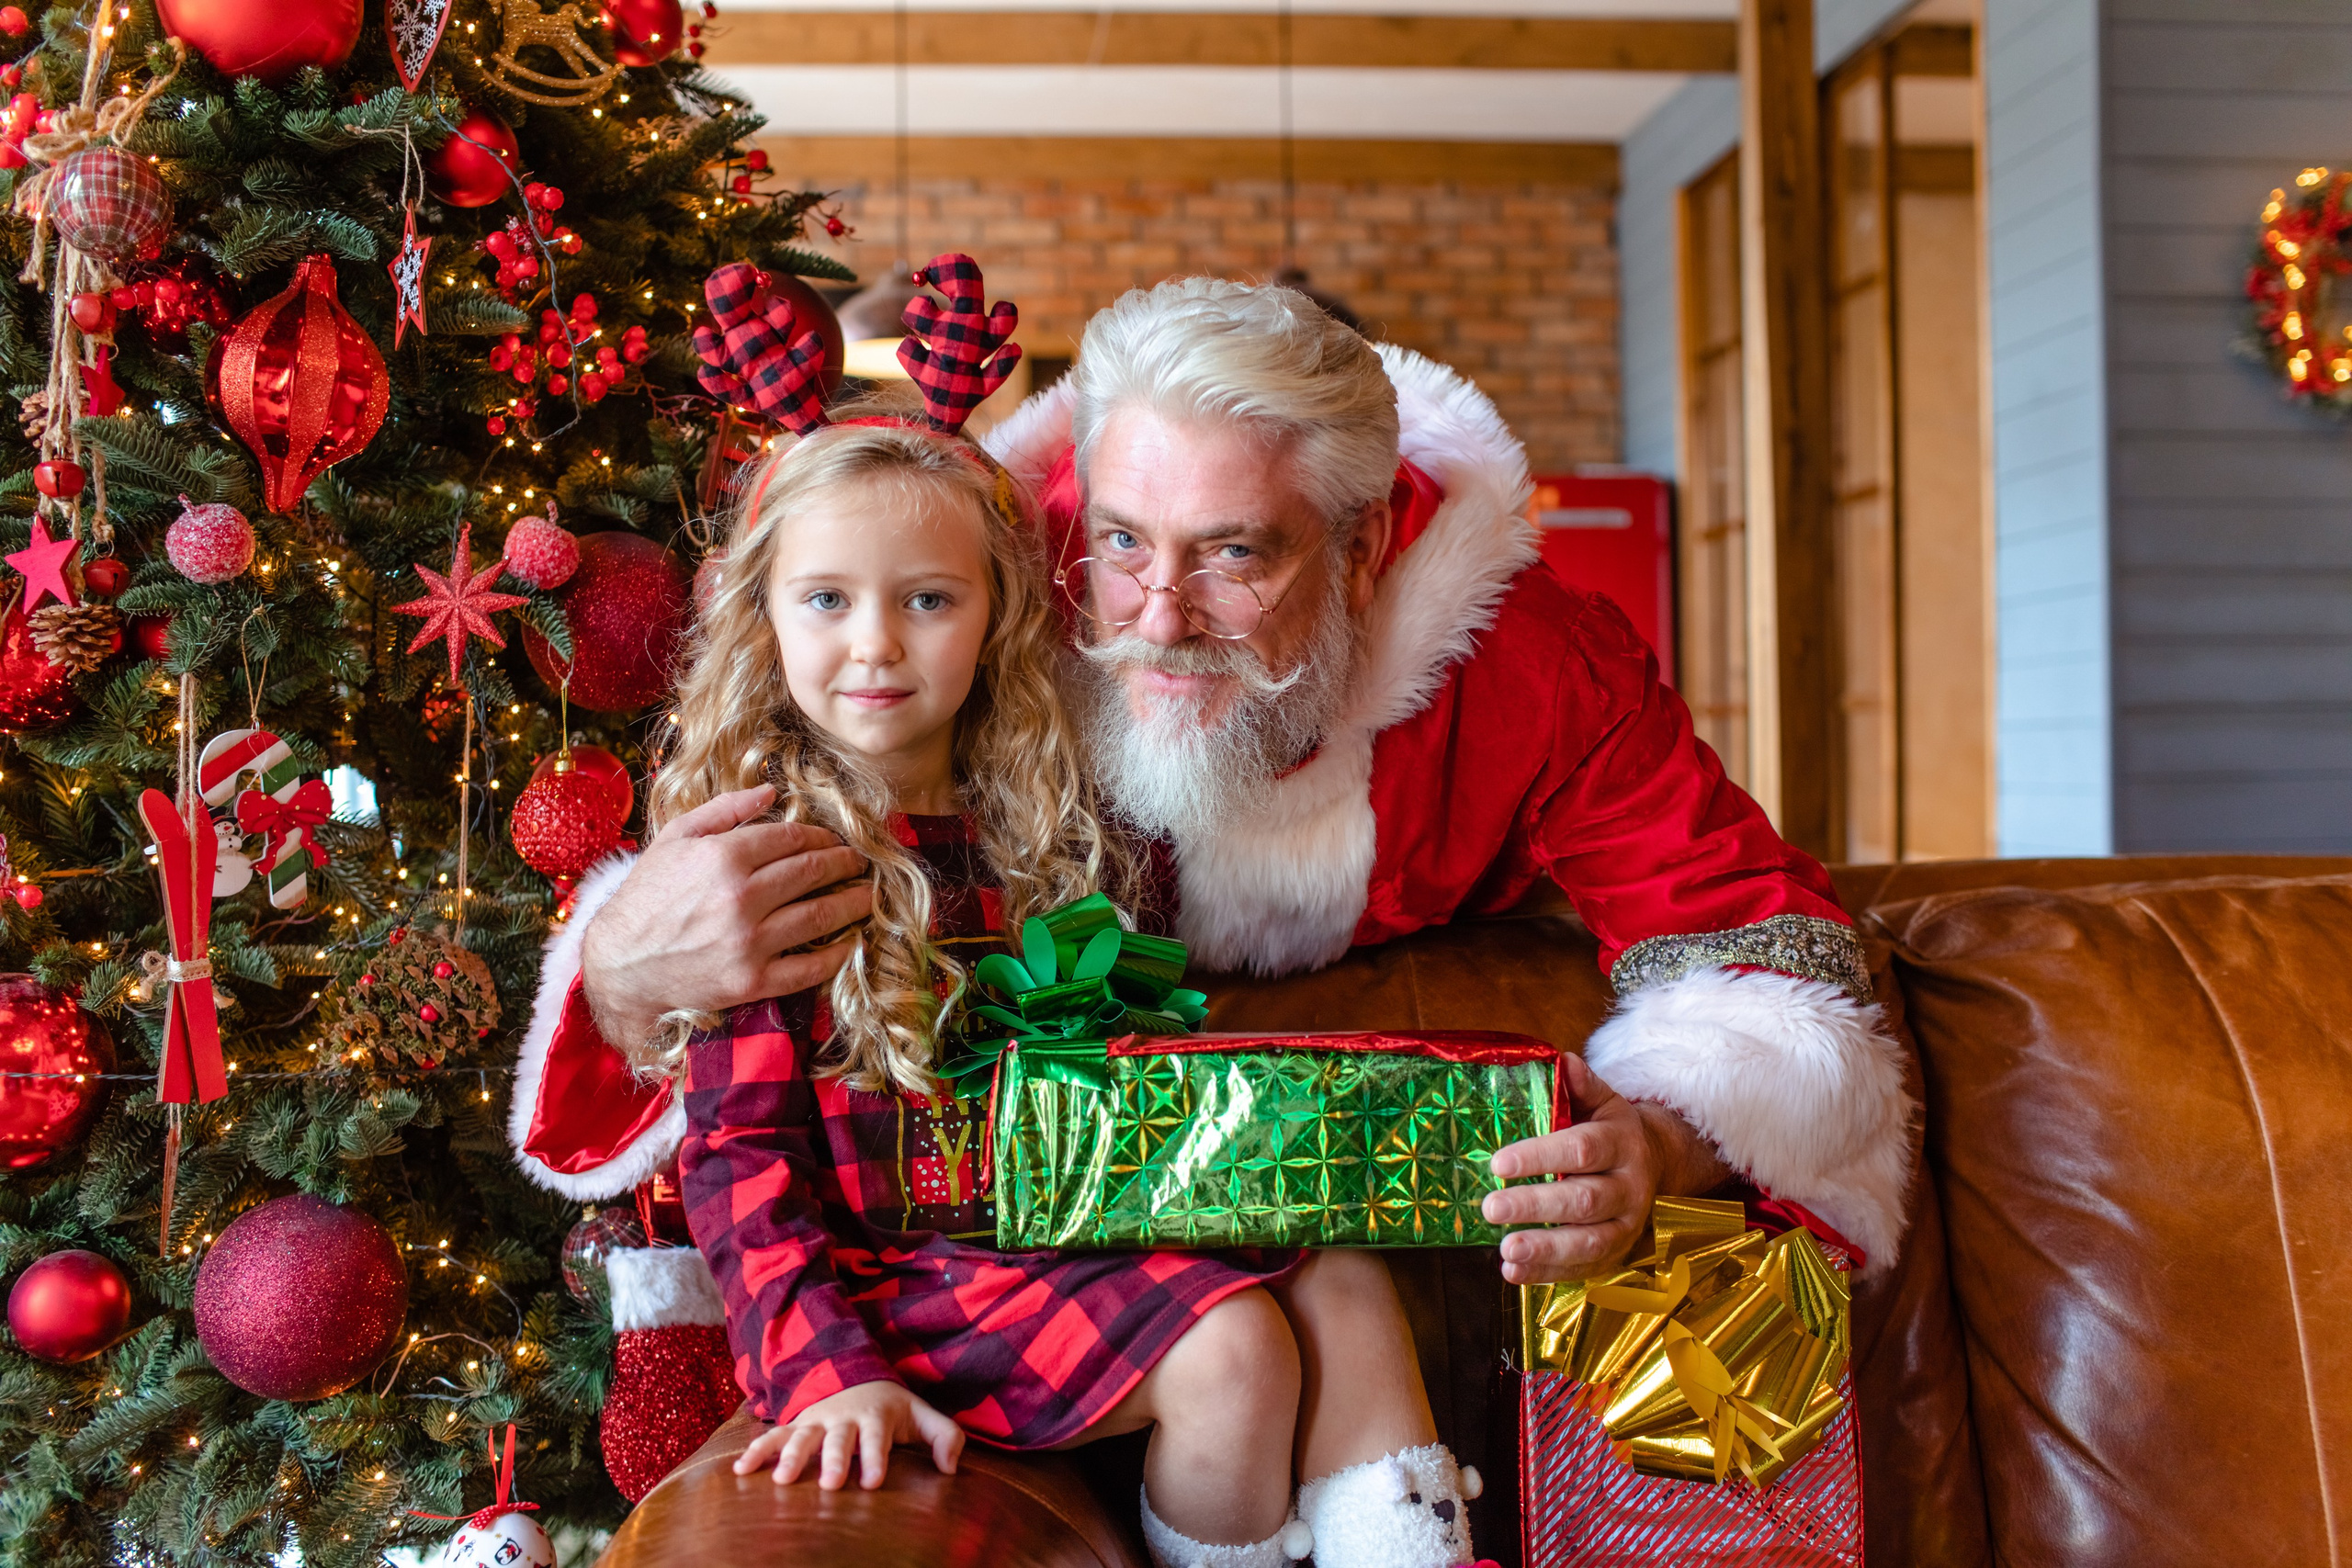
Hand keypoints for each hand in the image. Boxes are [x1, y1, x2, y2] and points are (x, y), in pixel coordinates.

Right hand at [579, 784, 874, 1050]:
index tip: (833, 839)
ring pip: (820, 915)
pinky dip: (837, 955)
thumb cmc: (646, 897)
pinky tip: (851, 943)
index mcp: (724, 857)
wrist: (620, 965)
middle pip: (813, 872)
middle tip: (860, 862)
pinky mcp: (752, 980)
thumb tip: (771, 791)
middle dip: (844, 863)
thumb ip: (724, 810)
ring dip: (852, 903)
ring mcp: (749, 941)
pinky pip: (808, 967)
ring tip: (867, 895)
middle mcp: (742, 897)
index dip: (821, 836)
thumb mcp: (675, 838)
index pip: (793, 839)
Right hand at [730, 1380, 964, 1490]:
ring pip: (802, 1437)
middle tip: (831, 1483)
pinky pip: (773, 1437)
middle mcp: (843, 1418)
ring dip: (793, 1456)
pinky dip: (756, 1450)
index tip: (873, 1481)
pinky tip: (740, 1470)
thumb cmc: (894, 1409)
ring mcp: (817, 1421)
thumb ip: (945, 1437)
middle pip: (838, 1439)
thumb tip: (951, 1468)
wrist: (857, 1378)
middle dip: (834, 1459)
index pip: (877, 1437)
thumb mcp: (922, 1416)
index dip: (875, 1458)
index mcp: (876, 1416)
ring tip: (781, 1480)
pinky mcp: (796, 1426)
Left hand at [1479, 1055, 1728, 1283]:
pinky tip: (1512, 1272)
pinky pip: (1584, 1269)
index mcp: (1621, 1142)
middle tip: (1490, 1207)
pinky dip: (1547, 1274)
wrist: (1656, 1164)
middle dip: (1535, 1206)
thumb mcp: (1602, 1101)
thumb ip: (1580, 1085)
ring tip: (1505, 1249)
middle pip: (1584, 1200)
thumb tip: (1562, 1062)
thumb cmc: (1610, 1130)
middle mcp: (1630, 1186)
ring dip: (1545, 1249)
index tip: (1498, 1162)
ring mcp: (1627, 1225)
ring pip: (1590, 1242)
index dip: (1540, 1156)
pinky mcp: (1617, 1254)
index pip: (1581, 1149)